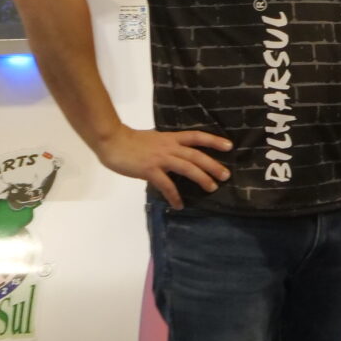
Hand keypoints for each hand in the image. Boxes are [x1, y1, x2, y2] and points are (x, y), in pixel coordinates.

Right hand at [97, 126, 231, 209]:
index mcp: (171, 138)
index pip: (196, 137)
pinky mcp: (149, 170)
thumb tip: (179, 155)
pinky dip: (174, 195)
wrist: (112, 140)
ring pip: (187, 168)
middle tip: (226, 175)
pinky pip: (166, 184)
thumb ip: (168, 146)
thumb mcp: (155, 139)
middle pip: (196, 155)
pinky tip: (179, 204)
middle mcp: (169, 147)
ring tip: (212, 188)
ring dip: (201, 178)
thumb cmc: (131, 141)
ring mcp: (160, 158)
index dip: (213, 140)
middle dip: (213, 165)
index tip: (229, 146)